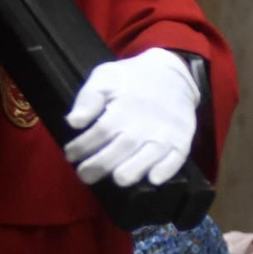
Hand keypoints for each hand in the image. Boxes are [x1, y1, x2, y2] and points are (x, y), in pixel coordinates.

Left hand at [64, 48, 199, 188]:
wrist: (173, 74)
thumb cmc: (132, 79)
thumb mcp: (106, 77)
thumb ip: (88, 98)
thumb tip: (73, 121)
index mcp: (122, 109)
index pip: (98, 134)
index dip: (81, 148)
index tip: (70, 155)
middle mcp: (142, 125)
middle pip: (117, 152)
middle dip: (97, 167)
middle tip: (84, 175)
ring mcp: (163, 135)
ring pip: (144, 161)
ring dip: (129, 173)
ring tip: (116, 179)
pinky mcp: (181, 142)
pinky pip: (175, 161)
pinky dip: (165, 171)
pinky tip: (153, 179)